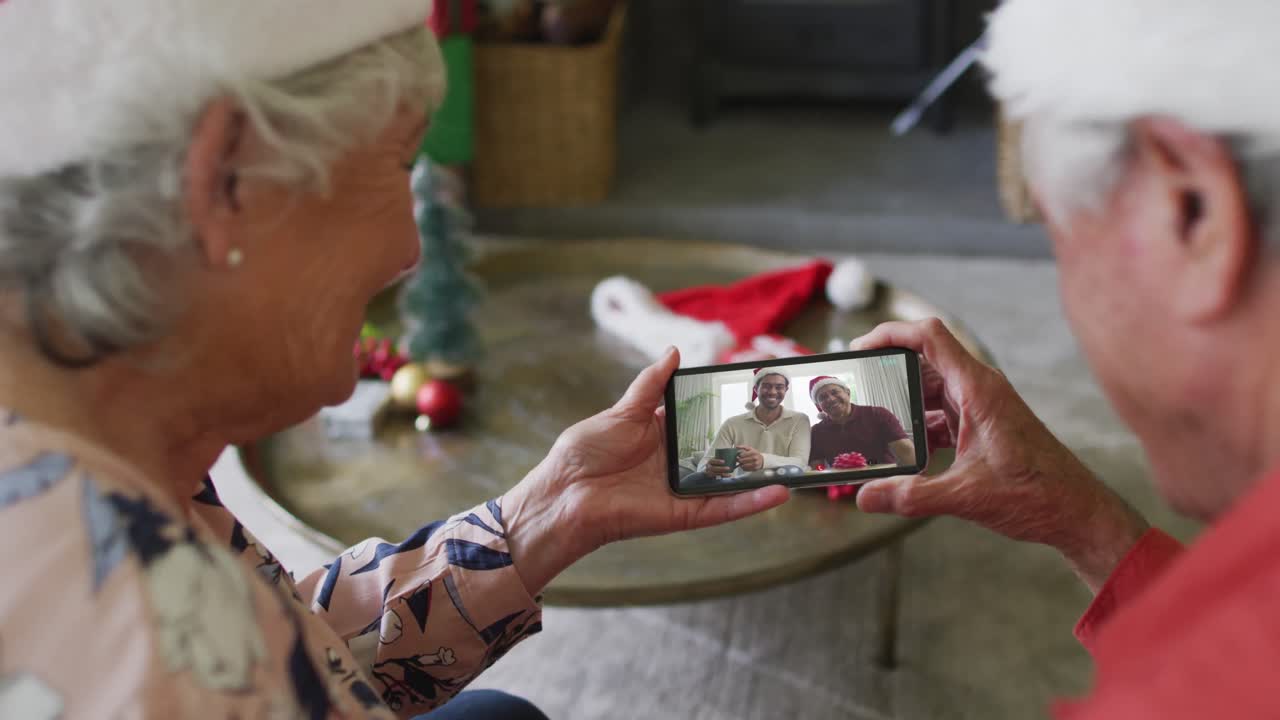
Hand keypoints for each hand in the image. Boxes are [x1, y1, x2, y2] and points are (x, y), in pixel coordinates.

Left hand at [502, 347, 790, 594]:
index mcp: (663, 433)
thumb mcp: (622, 411)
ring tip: (800, 461)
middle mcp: (678, 461)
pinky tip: (779, 492)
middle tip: (792, 422)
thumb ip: (651, 385)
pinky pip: (722, 508)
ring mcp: (683, 488)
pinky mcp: (684, 514)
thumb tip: (675, 351)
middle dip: (758, 438)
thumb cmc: (583, 452)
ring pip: (733, 480)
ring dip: (765, 473)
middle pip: (725, 449)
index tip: (759, 388)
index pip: (705, 417)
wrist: (563, 493)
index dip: (730, 405)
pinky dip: (750, 502)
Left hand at [736, 446, 763, 471]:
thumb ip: (743, 447)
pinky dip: (743, 468)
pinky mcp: (754, 469)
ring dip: (741, 464)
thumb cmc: (754, 454)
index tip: (739, 455)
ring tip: (741, 462)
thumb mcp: (750, 448)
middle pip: (742, 460)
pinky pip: (746, 469)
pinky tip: (744, 465)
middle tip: (738, 459)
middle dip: (739, 460)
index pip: (742, 455)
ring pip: (744, 465)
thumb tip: (736, 446)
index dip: (739, 455)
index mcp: (753, 452)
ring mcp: (755, 464)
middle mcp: (755, 458)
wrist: (762, 460)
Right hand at [849, 319, 1148, 593]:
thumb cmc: (1037, 494)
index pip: (930, 336)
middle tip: (857, 388)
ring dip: (902, 402)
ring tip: (871, 420)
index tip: (860, 348)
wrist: (1076, 512)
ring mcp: (983, 407)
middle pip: (924, 362)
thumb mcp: (966, 495)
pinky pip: (942, 413)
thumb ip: (912, 496)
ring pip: (931, 389)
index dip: (891, 333)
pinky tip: (902, 449)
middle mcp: (980, 390)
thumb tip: (865, 497)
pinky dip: (918, 425)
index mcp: (978, 390)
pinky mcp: (984, 427)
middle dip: (888, 373)